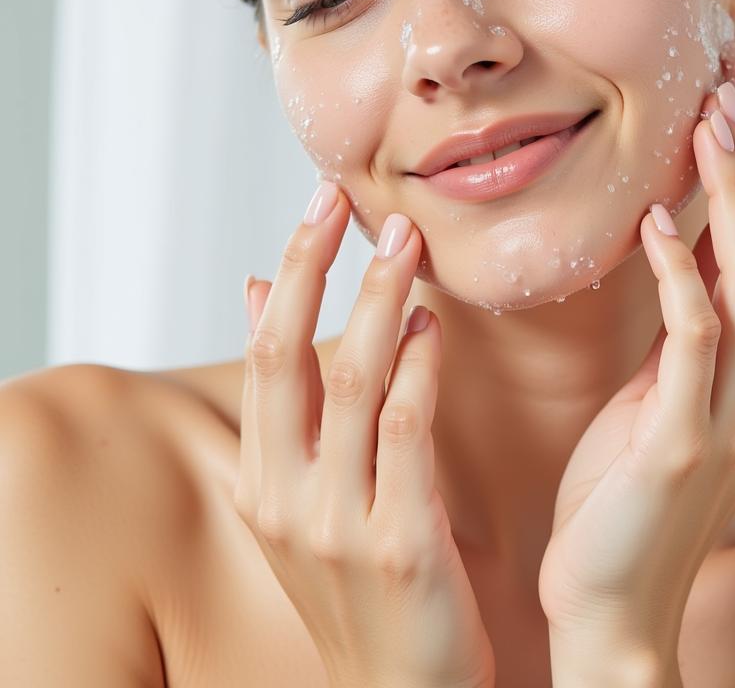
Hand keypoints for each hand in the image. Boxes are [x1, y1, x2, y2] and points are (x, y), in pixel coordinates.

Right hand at [237, 187, 495, 687]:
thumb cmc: (360, 584)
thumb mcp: (301, 493)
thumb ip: (289, 399)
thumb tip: (249, 293)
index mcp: (262, 478)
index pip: (262, 351)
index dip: (286, 270)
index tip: (316, 204)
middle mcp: (285, 495)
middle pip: (285, 356)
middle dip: (314, 268)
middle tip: (349, 201)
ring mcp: (337, 522)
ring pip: (351, 384)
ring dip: (378, 301)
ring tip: (405, 243)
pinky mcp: (398, 543)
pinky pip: (407, 434)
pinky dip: (419, 370)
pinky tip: (435, 325)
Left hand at [539, 80, 734, 678]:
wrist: (609, 600)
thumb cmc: (622, 492)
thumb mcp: (658, 393)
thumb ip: (681, 326)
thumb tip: (672, 240)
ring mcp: (734, 414)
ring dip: (733, 195)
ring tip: (712, 122)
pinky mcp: (686, 440)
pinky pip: (695, 338)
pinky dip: (681, 272)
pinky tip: (654, 223)